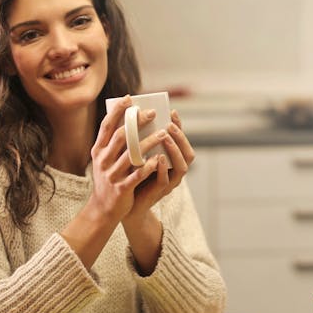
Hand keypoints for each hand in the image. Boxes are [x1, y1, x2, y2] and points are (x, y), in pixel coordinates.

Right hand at [86, 96, 161, 224]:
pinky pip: (137, 174)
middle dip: (137, 122)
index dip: (117, 111)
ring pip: (131, 154)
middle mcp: (103, 160)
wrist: (102, 210)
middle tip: (152, 113)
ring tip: (163, 133)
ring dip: (148, 142)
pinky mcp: (121, 188)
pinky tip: (159, 159)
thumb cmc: (109, 180)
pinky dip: (149, 166)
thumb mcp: (105, 160)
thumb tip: (130, 121)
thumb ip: (114, 144)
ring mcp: (111, 175)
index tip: (129, 98)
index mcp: (98, 151)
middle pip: (121, 136)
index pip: (106, 126)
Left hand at [124, 108, 194, 222]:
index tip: (172, 112)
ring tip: (166, 138)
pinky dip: (163, 168)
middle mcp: (174, 171)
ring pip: (181, 167)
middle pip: (188, 153)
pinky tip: (158, 158)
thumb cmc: (132, 173)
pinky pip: (165, 180)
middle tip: (169, 125)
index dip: (179, 127)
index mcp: (172, 160)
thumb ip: (142, 139)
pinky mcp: (159, 192)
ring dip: (175, 151)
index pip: (181, 141)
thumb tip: (136, 114)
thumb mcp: (139, 153)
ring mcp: (169, 182)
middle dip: (180, 138)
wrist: (124, 200)